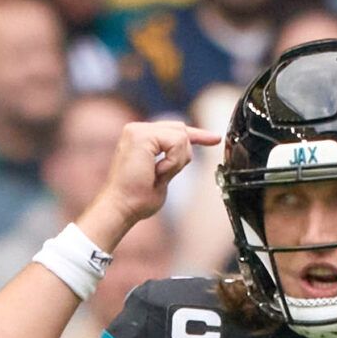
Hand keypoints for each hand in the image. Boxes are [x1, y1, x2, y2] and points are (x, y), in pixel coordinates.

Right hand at [88, 119, 219, 236]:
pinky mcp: (141, 135)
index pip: (174, 129)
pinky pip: (176, 142)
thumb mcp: (162, 176)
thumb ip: (172, 160)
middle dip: (183, 155)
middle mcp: (137, 129)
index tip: (215, 138)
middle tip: (165, 175)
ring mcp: (138, 130)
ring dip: (176, 161)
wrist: (121, 208)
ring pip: (181, 136)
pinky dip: (173, 161)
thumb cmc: (136, 200)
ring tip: (158, 175)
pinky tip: (158, 172)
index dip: (197, 135)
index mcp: (140, 137)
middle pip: (180, 129)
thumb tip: (185, 152)